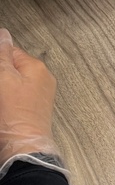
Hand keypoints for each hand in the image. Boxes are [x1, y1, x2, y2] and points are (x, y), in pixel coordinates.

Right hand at [0, 29, 58, 167]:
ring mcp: (38, 96)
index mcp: (36, 67)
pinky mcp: (32, 112)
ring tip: (3, 102)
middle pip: (11, 69)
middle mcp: (42, 79)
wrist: (23, 151)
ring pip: (12, 85)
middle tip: (1, 93)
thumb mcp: (3, 80)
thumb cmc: (13, 116)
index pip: (10, 51)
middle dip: (1, 76)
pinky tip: (4, 111)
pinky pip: (16, 98)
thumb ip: (3, 55)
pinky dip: (7, 100)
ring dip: (3, 88)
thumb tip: (3, 33)